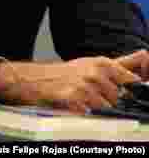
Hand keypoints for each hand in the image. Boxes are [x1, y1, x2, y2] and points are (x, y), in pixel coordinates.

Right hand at [0, 53, 145, 112]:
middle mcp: (95, 72)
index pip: (131, 80)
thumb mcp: (93, 64)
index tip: (119, 91)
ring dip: (95, 108)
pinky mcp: (74, 99)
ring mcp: (85, 86)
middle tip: (89, 94)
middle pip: (119, 98)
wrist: (33, 79)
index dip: (128, 89)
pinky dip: (83, 112)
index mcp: (103, 63)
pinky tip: (73, 104)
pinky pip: (90, 113)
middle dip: (108, 100)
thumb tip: (146, 56)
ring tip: (80, 99)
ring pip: (106, 107)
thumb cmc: (65, 73)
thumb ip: (122, 65)